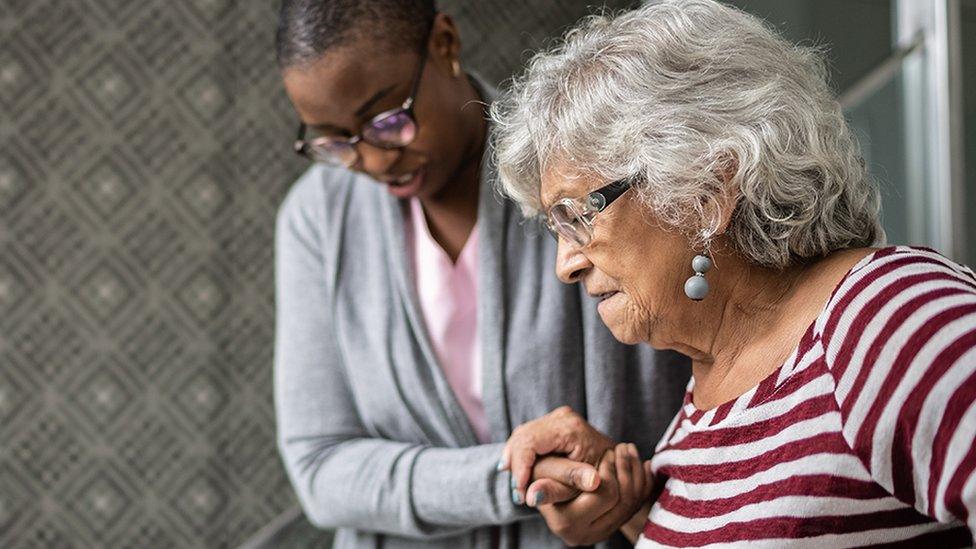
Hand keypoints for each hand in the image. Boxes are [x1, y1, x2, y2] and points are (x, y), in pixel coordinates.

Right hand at [500, 406, 613, 501]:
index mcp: (569, 428)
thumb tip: (531, 497)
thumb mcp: (580, 485)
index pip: (529, 442)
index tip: (519, 491)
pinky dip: (522, 453)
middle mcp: (562, 416)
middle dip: (515, 463)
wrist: (618, 461)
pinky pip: (529, 435)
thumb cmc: (602, 475)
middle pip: (523, 436)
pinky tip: (520, 471)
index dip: (519, 467)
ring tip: (517, 484)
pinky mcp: (555, 422)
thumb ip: (557, 488)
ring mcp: (558, 417)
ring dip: (515, 459)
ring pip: (523, 434)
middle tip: (516, 492)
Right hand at [534, 444, 653, 545]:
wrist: (555, 484)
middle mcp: (584, 534)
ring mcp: (600, 532)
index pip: (603, 493)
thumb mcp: (548, 471)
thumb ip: (553, 480)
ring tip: (626, 450)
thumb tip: (533, 496)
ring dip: (633, 470)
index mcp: (565, 521)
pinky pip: (638, 503)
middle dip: (622, 468)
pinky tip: (637, 463)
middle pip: (621, 498)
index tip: (609, 452)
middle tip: (617, 448)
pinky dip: (641, 480)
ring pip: (632, 500)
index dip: (608, 470)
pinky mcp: (613, 526)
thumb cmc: (545, 471)